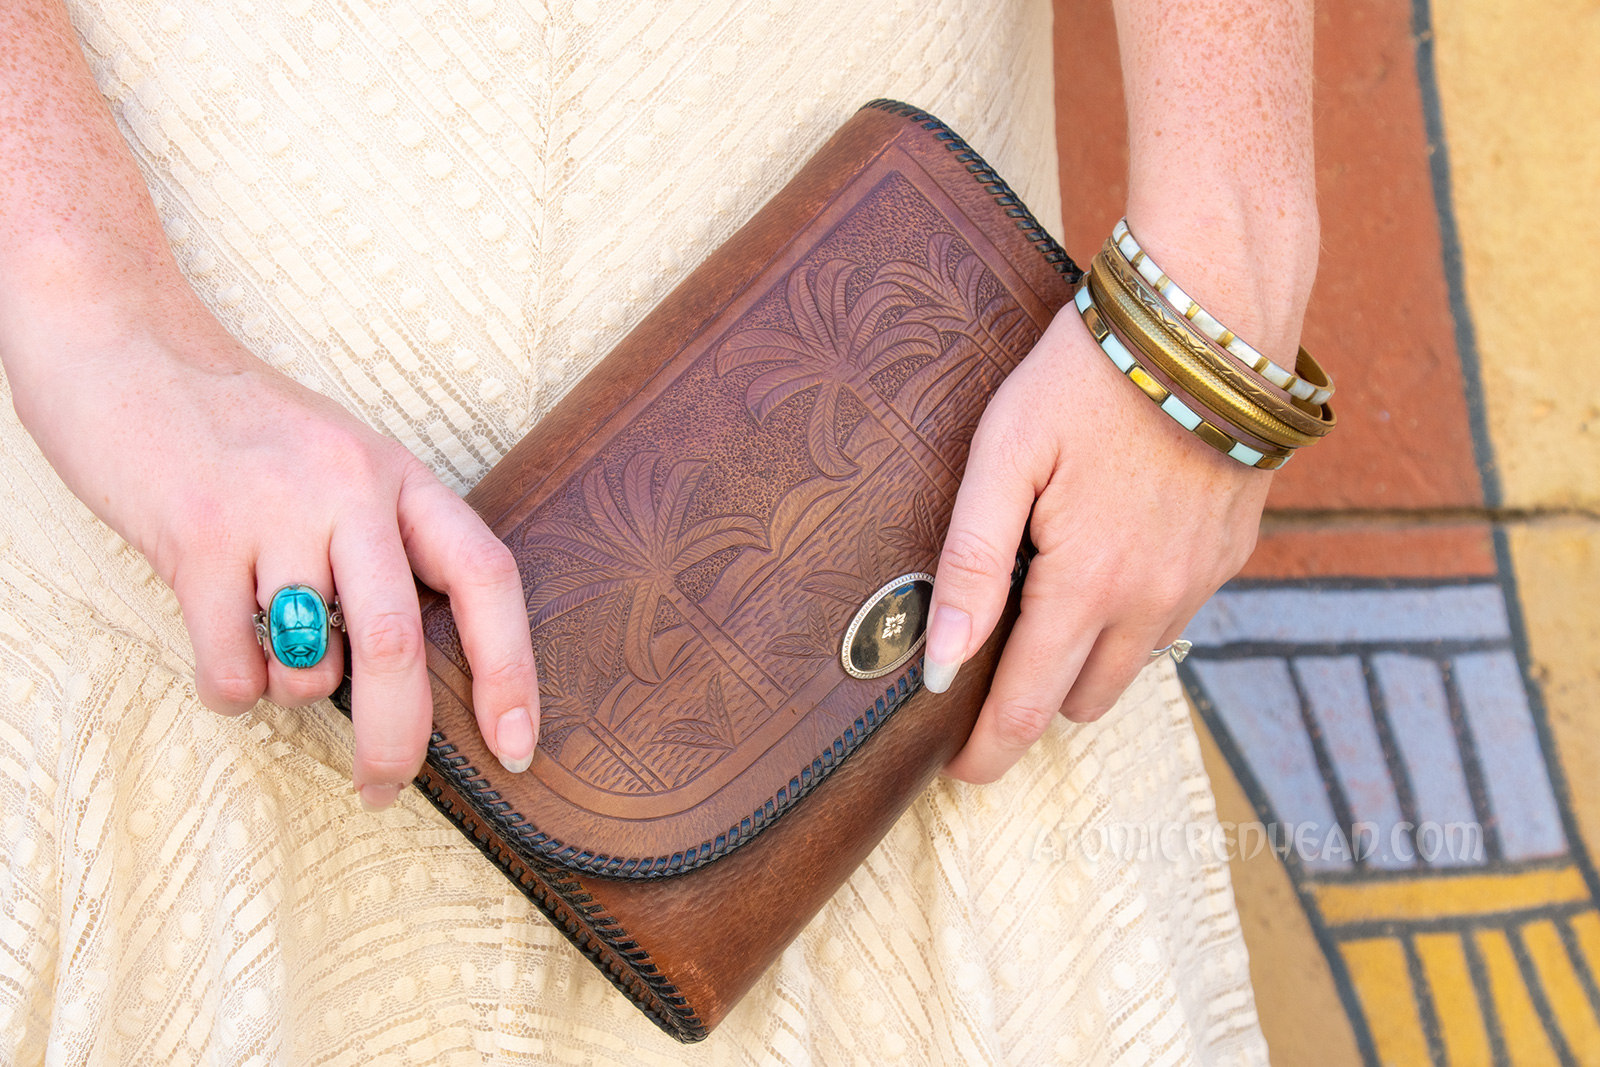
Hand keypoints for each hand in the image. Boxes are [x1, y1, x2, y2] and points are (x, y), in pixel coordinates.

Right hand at [4, 295, 539, 809]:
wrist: (128, 348)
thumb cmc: (243, 431)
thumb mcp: (341, 467)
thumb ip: (383, 549)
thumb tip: (412, 679)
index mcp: (399, 476)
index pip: (487, 577)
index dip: (513, 669)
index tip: (518, 746)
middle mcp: (348, 487)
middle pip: (396, 644)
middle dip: (399, 740)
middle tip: (385, 788)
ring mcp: (272, 508)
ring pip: (309, 665)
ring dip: (293, 690)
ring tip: (264, 639)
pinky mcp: (196, 534)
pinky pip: (231, 667)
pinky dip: (230, 689)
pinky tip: (218, 641)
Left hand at [924, 300, 1270, 783]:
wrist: (1208, 319)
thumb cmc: (1087, 377)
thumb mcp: (1005, 456)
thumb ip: (972, 562)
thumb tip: (944, 661)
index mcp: (1089, 584)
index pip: (1031, 705)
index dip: (990, 751)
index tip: (960, 777)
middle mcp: (1155, 599)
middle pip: (1085, 699)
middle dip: (1038, 697)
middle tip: (996, 654)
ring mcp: (1202, 579)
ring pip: (1133, 661)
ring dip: (1089, 652)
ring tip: (1049, 590)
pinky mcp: (1232, 552)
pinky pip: (1174, 614)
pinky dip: (1135, 609)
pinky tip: (1109, 551)